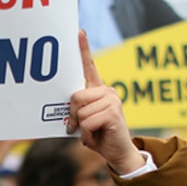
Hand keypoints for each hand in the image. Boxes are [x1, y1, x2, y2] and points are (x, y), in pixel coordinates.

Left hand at [66, 30, 143, 174]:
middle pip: (76, 96)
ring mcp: (112, 100)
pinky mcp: (113, 112)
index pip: (90, 67)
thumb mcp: (85, 120)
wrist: (119, 154)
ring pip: (81, 111)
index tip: (79, 32)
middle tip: (79, 127)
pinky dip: (87, 134)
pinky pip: (87, 121)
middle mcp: (108, 91)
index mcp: (100, 91)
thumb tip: (67, 106)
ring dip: (81, 128)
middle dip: (73, 115)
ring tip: (92, 133)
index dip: (84, 49)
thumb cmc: (100, 136)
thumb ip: (78, 109)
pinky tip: (96, 137)